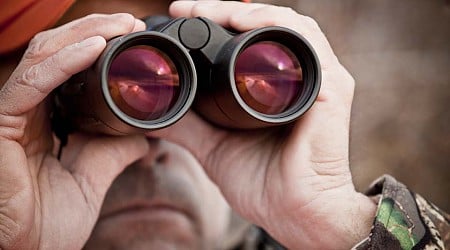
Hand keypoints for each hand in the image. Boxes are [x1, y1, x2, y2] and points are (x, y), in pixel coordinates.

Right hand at [0, 14, 148, 248]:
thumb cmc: (48, 220)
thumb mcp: (93, 176)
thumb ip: (113, 151)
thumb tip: (145, 137)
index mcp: (46, 118)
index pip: (69, 67)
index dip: (97, 45)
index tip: (132, 38)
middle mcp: (28, 108)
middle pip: (57, 51)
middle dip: (94, 29)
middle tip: (129, 21)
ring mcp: (13, 112)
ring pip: (44, 55)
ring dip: (84, 34)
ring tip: (119, 25)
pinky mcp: (2, 121)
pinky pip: (34, 81)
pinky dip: (66, 61)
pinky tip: (95, 47)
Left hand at [150, 1, 376, 248]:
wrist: (295, 214)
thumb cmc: (263, 183)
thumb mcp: (215, 146)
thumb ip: (189, 125)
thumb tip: (155, 110)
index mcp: (278, 86)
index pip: (250, 37)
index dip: (216, 20)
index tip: (179, 14)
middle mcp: (301, 76)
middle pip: (266, 24)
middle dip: (224, 10)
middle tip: (186, 7)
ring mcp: (319, 79)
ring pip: (286, 24)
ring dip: (245, 11)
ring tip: (207, 11)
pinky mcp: (330, 89)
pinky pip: (306, 42)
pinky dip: (273, 25)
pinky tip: (242, 21)